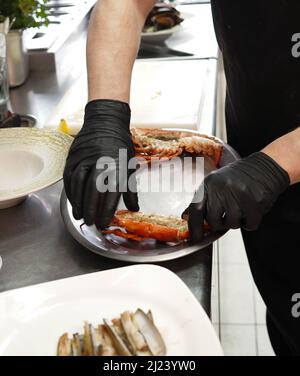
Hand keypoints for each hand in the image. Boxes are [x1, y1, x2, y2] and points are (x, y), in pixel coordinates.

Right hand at [63, 99, 138, 227]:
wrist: (106, 121)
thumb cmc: (120, 145)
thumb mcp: (129, 165)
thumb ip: (130, 188)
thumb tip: (134, 208)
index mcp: (117, 166)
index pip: (111, 193)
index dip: (106, 210)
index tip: (104, 222)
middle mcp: (100, 162)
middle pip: (93, 190)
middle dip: (91, 209)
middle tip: (90, 222)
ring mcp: (84, 158)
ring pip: (79, 184)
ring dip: (78, 202)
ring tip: (79, 215)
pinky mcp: (73, 156)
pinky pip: (69, 176)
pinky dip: (70, 190)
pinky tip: (72, 200)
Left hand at [186, 152, 289, 241]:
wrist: (263, 167)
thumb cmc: (238, 177)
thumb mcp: (215, 182)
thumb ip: (202, 199)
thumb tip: (185, 217)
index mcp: (209, 183)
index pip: (196, 208)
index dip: (194, 226)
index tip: (195, 239)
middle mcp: (222, 188)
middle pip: (213, 221)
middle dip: (219, 224)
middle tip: (226, 216)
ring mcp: (239, 194)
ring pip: (232, 224)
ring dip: (236, 222)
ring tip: (240, 209)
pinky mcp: (255, 202)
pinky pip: (248, 224)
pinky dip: (249, 223)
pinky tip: (250, 212)